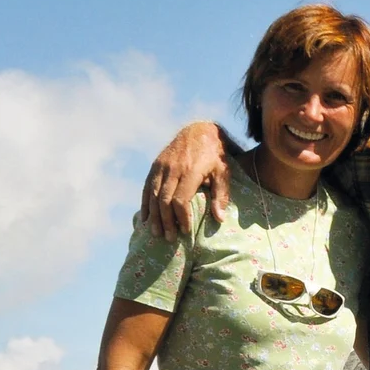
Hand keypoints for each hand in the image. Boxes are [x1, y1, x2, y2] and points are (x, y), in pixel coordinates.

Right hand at [142, 123, 229, 237]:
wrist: (199, 130)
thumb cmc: (216, 155)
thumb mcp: (224, 172)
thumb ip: (221, 194)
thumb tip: (219, 219)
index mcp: (190, 171)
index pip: (180, 199)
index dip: (182, 217)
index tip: (186, 231)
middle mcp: (172, 169)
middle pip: (164, 200)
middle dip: (166, 221)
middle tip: (169, 239)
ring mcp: (161, 166)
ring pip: (154, 195)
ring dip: (154, 216)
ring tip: (156, 233)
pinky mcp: (155, 165)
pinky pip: (147, 187)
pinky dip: (145, 204)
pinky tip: (145, 218)